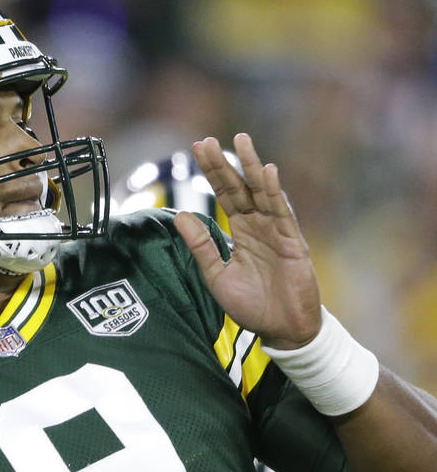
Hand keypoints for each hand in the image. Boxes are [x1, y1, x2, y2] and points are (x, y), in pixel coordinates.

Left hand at [172, 133, 320, 349]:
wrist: (281, 330)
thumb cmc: (252, 305)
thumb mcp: (216, 275)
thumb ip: (200, 246)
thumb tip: (180, 215)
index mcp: (241, 232)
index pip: (225, 195)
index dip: (211, 173)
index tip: (197, 149)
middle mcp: (259, 226)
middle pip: (240, 188)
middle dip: (224, 164)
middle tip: (207, 141)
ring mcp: (277, 232)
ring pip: (263, 193)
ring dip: (251, 167)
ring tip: (241, 141)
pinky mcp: (293, 243)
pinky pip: (283, 214)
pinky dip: (275, 193)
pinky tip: (267, 173)